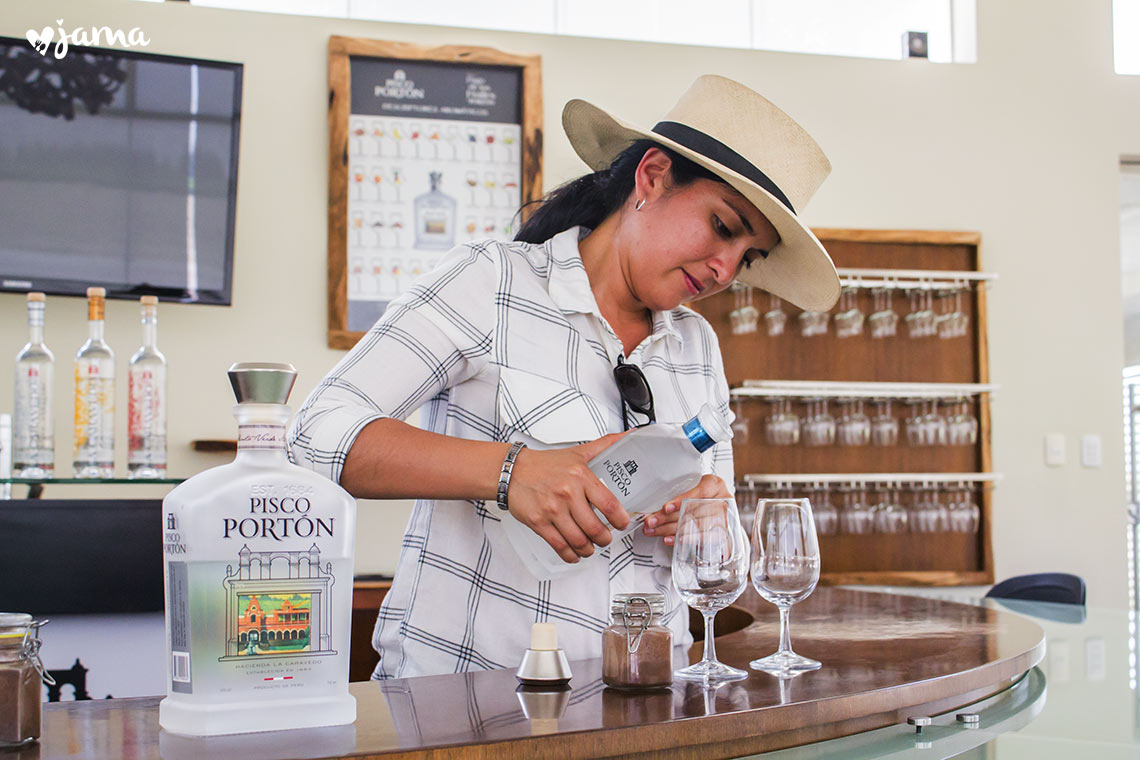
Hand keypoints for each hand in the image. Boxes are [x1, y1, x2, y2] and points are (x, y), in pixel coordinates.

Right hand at [506, 432, 632, 563]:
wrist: (512, 470)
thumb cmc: (545, 464)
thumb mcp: (578, 453)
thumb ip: (605, 445)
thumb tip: (630, 435)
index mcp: (580, 476)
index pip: (609, 504)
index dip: (620, 519)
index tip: (622, 524)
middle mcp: (567, 493)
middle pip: (595, 528)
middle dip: (604, 539)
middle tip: (606, 539)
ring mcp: (552, 510)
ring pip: (578, 540)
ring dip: (589, 549)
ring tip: (591, 547)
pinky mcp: (538, 522)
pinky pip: (559, 546)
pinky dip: (570, 554)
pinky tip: (575, 553)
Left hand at [642, 474, 732, 545]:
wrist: (720, 509)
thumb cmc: (704, 496)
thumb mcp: (695, 486)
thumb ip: (680, 492)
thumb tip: (656, 504)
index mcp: (715, 485)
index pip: (701, 492)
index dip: (682, 500)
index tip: (666, 508)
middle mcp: (721, 501)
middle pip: (692, 511)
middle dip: (668, 518)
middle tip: (651, 521)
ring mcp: (722, 519)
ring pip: (693, 525)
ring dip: (670, 530)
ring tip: (654, 530)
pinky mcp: (719, 534)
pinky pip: (700, 539)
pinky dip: (682, 539)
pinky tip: (670, 539)